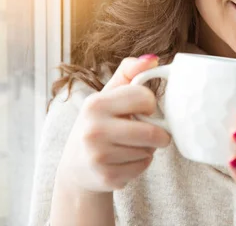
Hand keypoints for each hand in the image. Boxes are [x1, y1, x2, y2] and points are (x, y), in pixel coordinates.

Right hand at [56, 55, 171, 192]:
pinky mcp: (107, 177)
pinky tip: (125, 161)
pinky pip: (142, 167)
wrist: (77, 166)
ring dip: (148, 149)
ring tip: (131, 146)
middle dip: (159, 134)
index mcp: (95, 104)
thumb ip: (129, 72)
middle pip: (151, 132)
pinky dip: (141, 164)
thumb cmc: (100, 123)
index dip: (151, 104)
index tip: (146, 109)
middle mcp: (94, 129)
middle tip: (153, 133)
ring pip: (148, 150)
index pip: (144, 98)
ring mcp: (98, 156)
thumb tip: (154, 59)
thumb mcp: (108, 95)